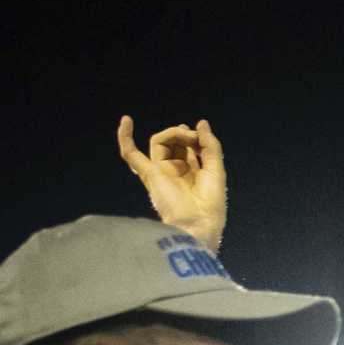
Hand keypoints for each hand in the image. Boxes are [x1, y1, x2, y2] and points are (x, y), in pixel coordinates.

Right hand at [117, 115, 226, 250]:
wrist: (198, 225)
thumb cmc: (210, 204)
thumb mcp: (216, 169)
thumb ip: (210, 146)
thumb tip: (201, 123)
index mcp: (193, 172)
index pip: (190, 146)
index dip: (196, 137)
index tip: (203, 138)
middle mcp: (175, 171)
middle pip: (175, 142)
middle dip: (185, 134)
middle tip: (194, 137)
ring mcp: (161, 172)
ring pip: (160, 142)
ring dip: (172, 133)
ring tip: (185, 134)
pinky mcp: (149, 175)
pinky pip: (131, 154)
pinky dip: (125, 137)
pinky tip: (126, 120)